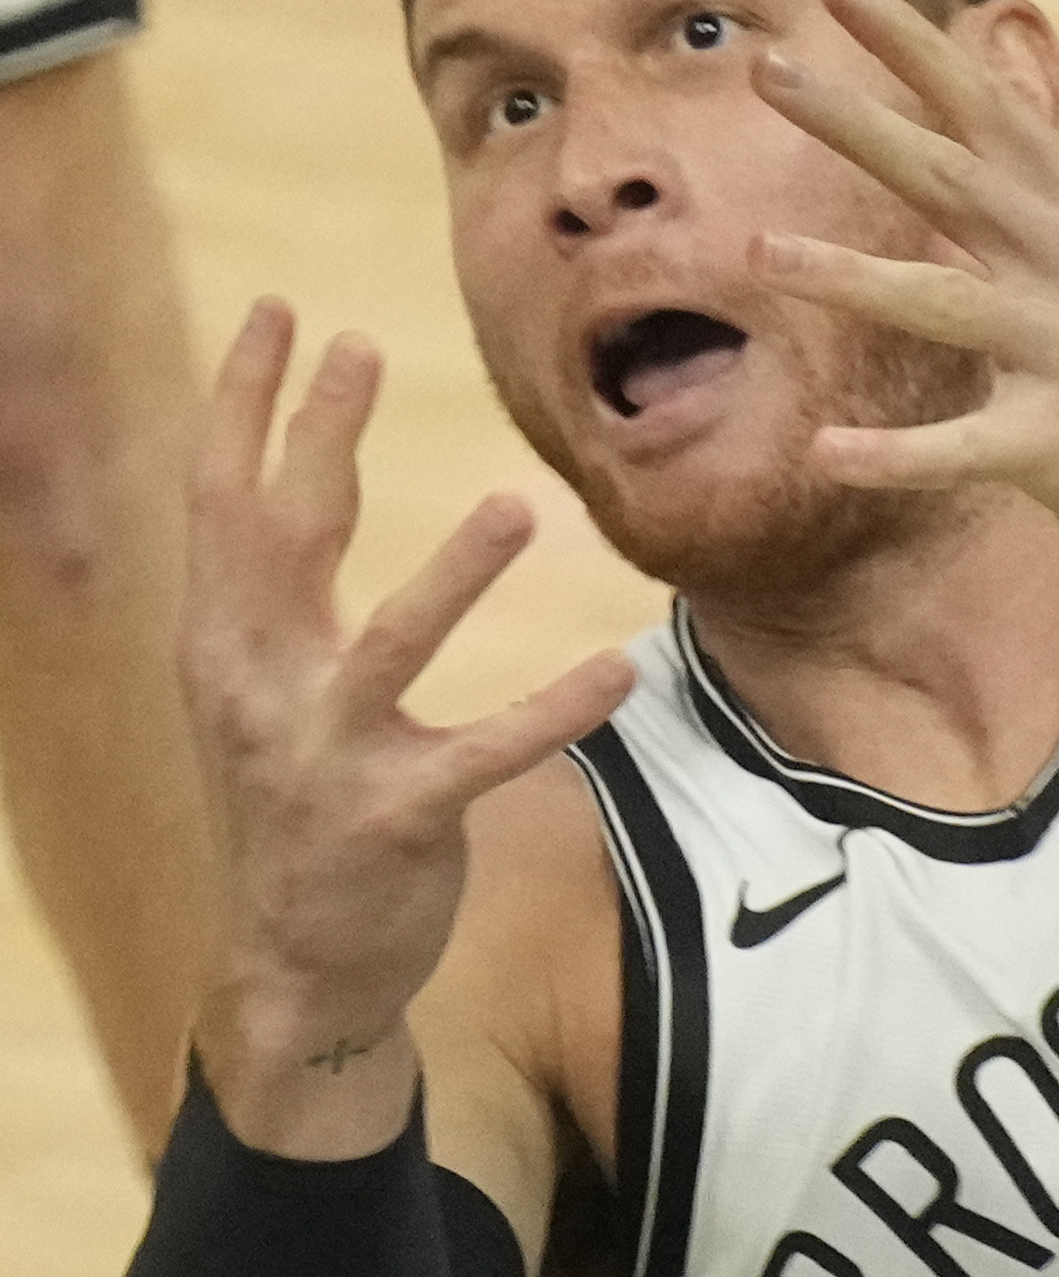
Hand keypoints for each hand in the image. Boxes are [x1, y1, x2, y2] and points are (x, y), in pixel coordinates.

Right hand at [185, 303, 633, 1152]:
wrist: (296, 967)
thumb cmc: (298, 798)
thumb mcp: (260, 686)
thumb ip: (276, 590)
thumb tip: (298, 466)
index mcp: (227, 645)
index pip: (222, 501)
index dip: (245, 403)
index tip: (276, 308)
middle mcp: (259, 692)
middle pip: (285, 543)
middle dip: (319, 441)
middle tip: (360, 341)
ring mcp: (326, 761)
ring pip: (389, 649)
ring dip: (454, 577)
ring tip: (518, 505)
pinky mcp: (397, 821)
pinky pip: (485, 755)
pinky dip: (552, 710)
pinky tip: (617, 667)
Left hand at [752, 0, 1058, 627]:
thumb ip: (1041, 192)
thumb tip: (977, 102)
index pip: (992, 110)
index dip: (915, 45)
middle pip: (956, 176)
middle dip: (858, 120)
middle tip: (768, 67)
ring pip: (950, 302)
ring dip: (851, 278)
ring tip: (758, 256)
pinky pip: (972, 446)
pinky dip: (898, 454)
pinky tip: (828, 452)